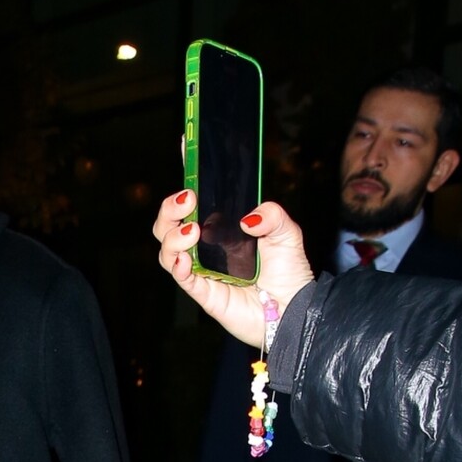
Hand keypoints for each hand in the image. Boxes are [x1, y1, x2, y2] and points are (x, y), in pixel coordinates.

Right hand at [153, 192, 314, 346]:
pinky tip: (185, 258)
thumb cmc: (289, 274)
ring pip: (167, 251)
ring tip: (193, 231)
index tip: (185, 153)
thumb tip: (247, 218)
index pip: (193, 204)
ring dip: (172, 237)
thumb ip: (272, 214)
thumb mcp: (287, 232)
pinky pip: (181, 279)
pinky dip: (177, 266)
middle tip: (188, 200)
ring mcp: (203, 271)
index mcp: (221, 229)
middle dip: (169, 210)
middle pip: (168, 226)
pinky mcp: (205, 293)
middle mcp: (207, 248)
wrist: (295, 309)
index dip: (185, 181)